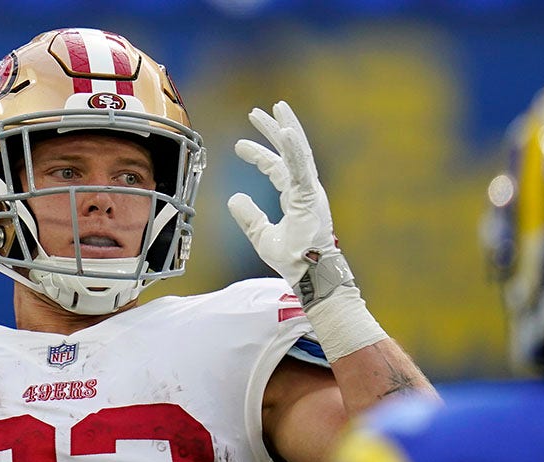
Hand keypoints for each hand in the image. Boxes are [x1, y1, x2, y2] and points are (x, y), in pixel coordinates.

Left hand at [227, 101, 352, 308]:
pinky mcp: (311, 195)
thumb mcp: (261, 235)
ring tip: (277, 107)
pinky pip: (302, 166)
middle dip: (273, 130)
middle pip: (289, 152)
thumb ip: (249, 217)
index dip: (259, 155)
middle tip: (256, 112)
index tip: (239, 145)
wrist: (308, 273)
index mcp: (295, 197)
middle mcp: (305, 189)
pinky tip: (285, 131)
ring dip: (286, 128)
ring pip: (298, 152)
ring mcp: (310, 190)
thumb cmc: (292, 258)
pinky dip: (294, 148)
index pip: (276, 168)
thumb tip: (233, 198)